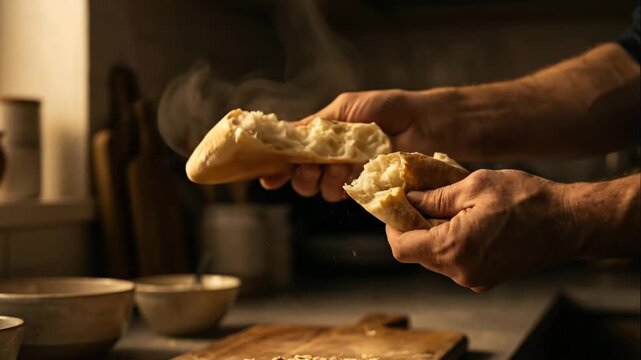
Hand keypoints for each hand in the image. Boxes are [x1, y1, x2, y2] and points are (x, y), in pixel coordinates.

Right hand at [260, 89, 442, 200]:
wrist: (424, 122)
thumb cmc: (386, 109)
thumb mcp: (345, 109)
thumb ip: (317, 123)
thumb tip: (287, 134)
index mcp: (323, 137)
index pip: (292, 154)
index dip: (277, 166)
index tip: (268, 177)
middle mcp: (332, 158)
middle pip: (302, 177)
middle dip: (302, 176)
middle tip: (311, 170)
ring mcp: (349, 174)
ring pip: (322, 189)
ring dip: (327, 179)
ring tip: (345, 164)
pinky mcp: (367, 188)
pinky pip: (346, 194)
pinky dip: (347, 184)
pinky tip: (358, 172)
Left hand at [386, 169, 579, 291]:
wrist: (570, 223)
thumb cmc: (526, 200)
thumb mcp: (474, 187)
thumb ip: (434, 197)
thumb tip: (408, 200)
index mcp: (454, 249)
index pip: (401, 247)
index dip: (392, 226)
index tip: (395, 206)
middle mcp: (461, 271)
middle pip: (417, 253)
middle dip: (412, 226)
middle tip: (417, 200)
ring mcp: (475, 279)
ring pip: (435, 258)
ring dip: (431, 233)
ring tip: (443, 206)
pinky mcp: (487, 278)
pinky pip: (455, 261)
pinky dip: (449, 242)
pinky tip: (462, 220)